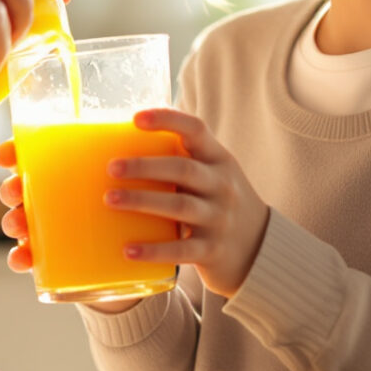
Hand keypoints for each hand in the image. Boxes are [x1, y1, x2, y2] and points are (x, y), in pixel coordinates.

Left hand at [103, 109, 270, 297]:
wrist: (260, 248)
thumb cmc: (220, 204)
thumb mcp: (212, 176)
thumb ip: (181, 163)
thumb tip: (121, 151)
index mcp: (219, 160)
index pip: (196, 130)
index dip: (167, 120)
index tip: (136, 119)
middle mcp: (222, 186)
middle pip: (183, 169)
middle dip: (144, 166)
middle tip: (111, 167)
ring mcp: (219, 218)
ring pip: (180, 206)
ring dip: (142, 201)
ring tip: (110, 200)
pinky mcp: (213, 250)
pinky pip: (181, 249)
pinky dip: (154, 250)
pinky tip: (129, 251)